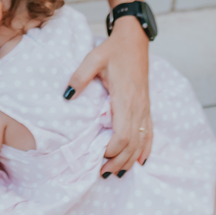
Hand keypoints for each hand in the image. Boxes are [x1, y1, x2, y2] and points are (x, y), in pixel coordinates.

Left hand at [65, 17, 151, 176]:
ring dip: (131, 160)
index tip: (100, 157)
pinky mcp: (147, 106)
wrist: (134, 40)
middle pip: (133, 143)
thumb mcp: (93, 58)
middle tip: (104, 174)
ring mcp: (145, 108)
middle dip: (119, 161)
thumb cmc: (112, 50)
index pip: (123, 133)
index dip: (113, 150)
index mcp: (125, 97)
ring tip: (118, 174)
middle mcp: (139, 106)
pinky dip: (145, 150)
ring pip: (142, 141)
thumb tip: (66, 96)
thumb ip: (79, 77)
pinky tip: (140, 161)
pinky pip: (149, 133)